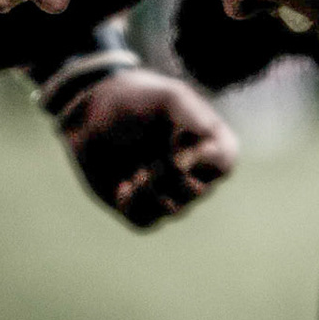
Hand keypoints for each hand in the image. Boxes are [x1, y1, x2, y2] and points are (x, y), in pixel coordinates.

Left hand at [57, 68, 238, 226]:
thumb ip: (192, 115)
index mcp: (210, 142)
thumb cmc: (137, 100)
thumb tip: (202, 145)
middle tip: (147, 162)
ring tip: (134, 172)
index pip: (225, 163)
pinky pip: (147, 222)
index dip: (202, 163)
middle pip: (198, 192)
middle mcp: (196, 171)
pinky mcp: (144, 207)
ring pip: (174, 210)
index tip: (175, 154)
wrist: (93, 115)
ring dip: (150, 191)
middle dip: (169, 177)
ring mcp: (171, 192)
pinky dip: (133, 206)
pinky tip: (122, 186)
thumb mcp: (168, 97)